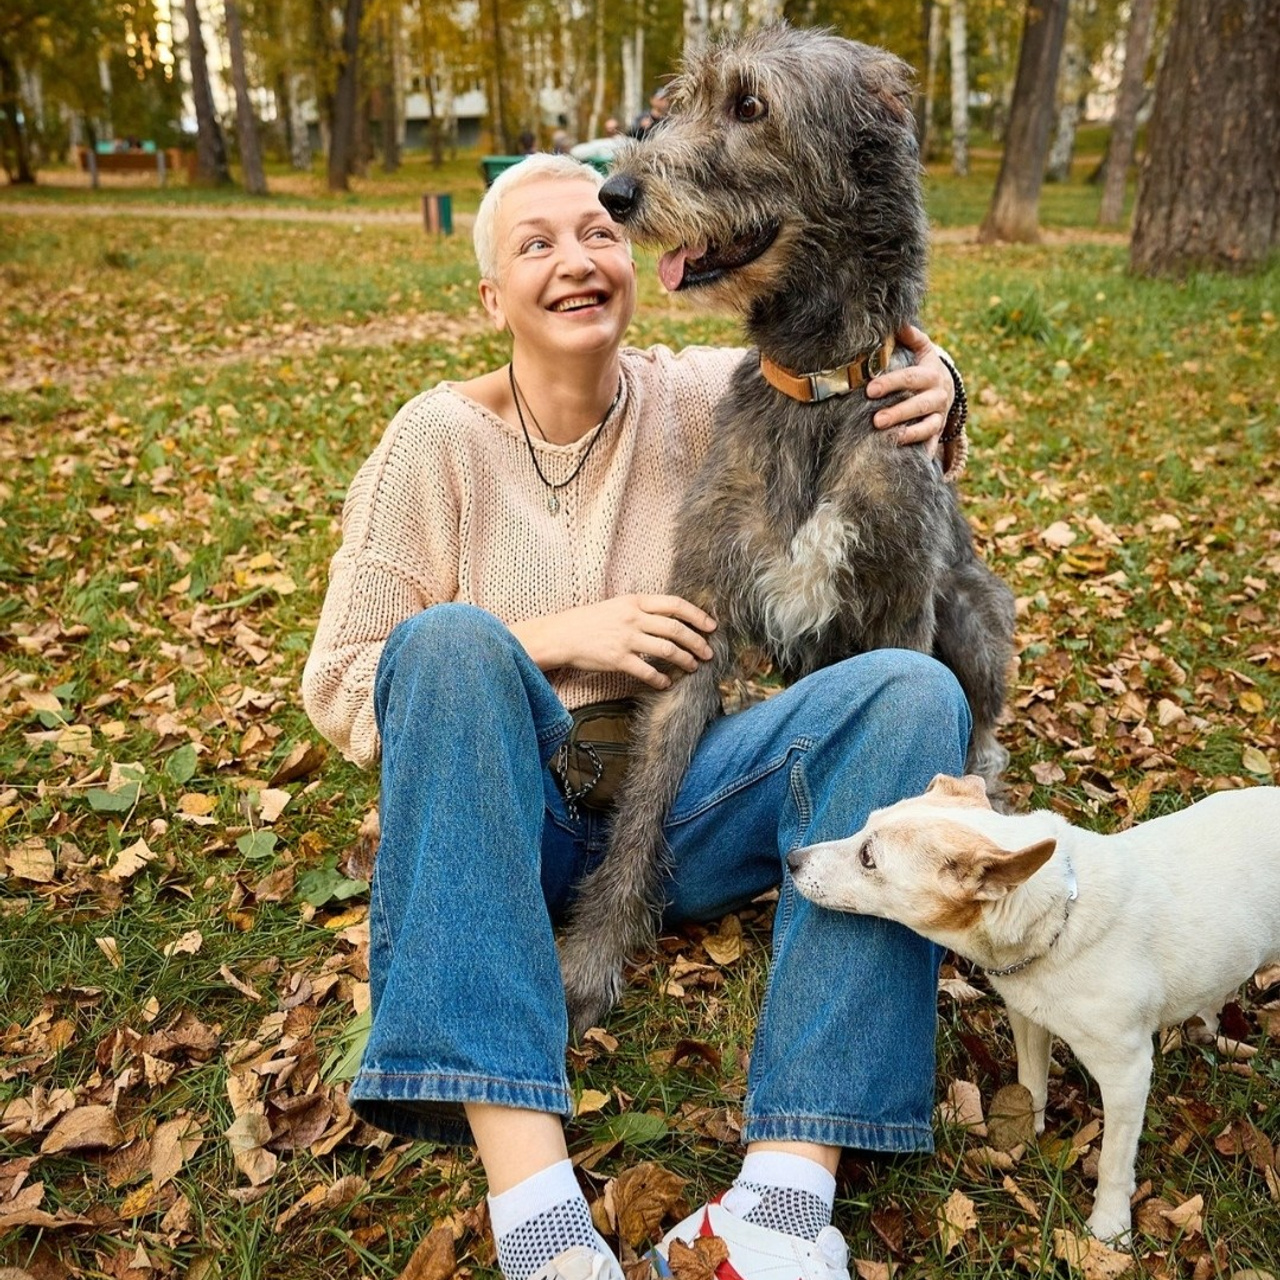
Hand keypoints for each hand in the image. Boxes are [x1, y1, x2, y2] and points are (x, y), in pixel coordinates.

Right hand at [511, 595, 716, 688]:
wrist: (562, 635)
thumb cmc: (590, 621)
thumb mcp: (617, 605)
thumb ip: (642, 609)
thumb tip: (670, 618)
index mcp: (635, 601)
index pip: (675, 605)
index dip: (697, 615)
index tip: (711, 626)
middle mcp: (633, 618)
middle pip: (676, 629)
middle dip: (697, 641)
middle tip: (708, 652)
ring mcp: (626, 639)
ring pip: (667, 649)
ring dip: (685, 659)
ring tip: (693, 666)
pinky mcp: (617, 659)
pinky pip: (647, 671)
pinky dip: (661, 678)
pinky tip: (666, 682)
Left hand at [865, 323, 955, 455]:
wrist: (947, 389)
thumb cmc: (925, 368)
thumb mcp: (922, 350)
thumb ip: (911, 337)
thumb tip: (898, 324)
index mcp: (931, 374)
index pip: (910, 378)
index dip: (891, 383)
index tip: (870, 389)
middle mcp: (938, 396)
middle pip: (919, 405)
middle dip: (898, 413)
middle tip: (876, 420)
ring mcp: (939, 416)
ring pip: (927, 427)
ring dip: (909, 433)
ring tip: (889, 438)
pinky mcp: (937, 432)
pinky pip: (930, 443)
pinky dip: (921, 450)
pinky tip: (905, 458)